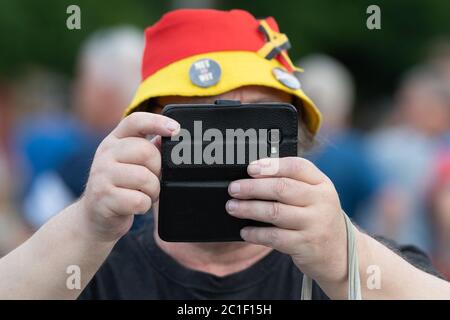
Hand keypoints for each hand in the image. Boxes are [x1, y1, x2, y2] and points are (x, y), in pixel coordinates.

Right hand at [79, 112, 179, 241]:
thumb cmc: (122, 186)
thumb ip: (150, 148)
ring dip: (153, 190)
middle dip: (158, 170)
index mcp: (114, 140)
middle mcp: (105, 153)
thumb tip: (172, 134)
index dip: (157, 122)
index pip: (135, 121)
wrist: (95, 217)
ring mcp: (101, 175)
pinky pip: (139, 200)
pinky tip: (135, 205)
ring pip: (145, 178)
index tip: (176, 129)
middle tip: (153, 180)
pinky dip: (144, 206)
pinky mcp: (103, 198)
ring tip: (144, 193)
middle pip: (146, 152)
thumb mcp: (132, 162)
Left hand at [225, 157, 349, 286]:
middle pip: (281, 188)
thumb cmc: (318, 219)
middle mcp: (321, 201)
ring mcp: (315, 224)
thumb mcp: (315, 196)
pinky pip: (275, 237)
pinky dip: (256, 233)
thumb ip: (293, 184)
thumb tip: (253, 177)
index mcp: (322, 184)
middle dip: (253, 187)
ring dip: (249, 209)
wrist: (340, 254)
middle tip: (234, 189)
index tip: (250, 168)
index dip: (271, 166)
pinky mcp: (305, 245)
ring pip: (275, 212)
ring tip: (232, 207)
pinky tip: (244, 231)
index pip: (297, 167)